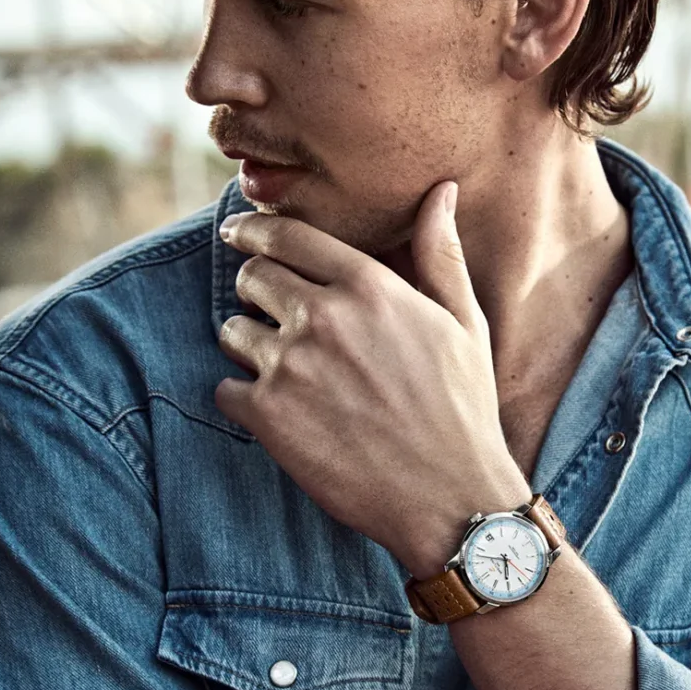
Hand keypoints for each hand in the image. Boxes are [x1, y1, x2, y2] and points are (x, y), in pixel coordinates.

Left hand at [215, 182, 528, 572]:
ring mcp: (289, 365)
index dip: (254, 230)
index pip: (286, 236)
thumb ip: (439, 254)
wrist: (451, 498)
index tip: (238, 233)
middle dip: (258, 293)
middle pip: (252, 278)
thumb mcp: (464, 323)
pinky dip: (245, 401)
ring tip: (291, 376)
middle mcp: (322, 316)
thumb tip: (441, 191)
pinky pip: (226, 389)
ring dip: (250, 348)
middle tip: (278, 319)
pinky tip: (284, 417)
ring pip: (232, 332)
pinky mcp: (267, 415)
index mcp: (368, 286)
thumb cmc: (463, 410)